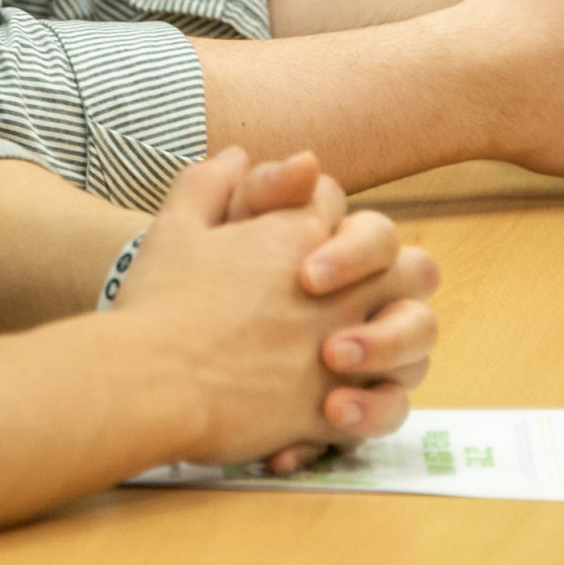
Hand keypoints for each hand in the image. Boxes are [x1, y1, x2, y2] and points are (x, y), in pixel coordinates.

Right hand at [116, 147, 436, 468]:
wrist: (147, 381)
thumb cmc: (158, 302)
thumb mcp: (175, 224)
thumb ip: (209, 183)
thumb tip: (236, 155)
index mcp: (298, 235)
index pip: (336, 202)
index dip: (321, 215)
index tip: (296, 240)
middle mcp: (334, 290)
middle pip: (411, 267)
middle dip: (395, 274)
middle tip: (357, 294)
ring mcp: (337, 349)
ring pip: (416, 338)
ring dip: (396, 343)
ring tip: (350, 354)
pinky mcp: (327, 407)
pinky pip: (380, 406)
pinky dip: (366, 409)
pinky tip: (332, 408)